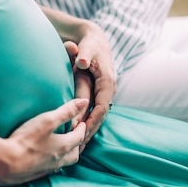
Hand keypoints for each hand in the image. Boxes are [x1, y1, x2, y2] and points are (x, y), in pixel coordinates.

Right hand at [0, 98, 88, 184]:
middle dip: (77, 144)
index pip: (79, 137)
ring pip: (63, 163)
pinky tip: (45, 158)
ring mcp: (47, 169)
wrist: (5, 164)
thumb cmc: (27, 140)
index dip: (82, 129)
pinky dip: (53, 162)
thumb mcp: (48, 120)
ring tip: (62, 147)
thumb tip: (84, 102)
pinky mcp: (35, 174)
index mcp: (63, 146)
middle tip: (75, 136)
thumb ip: (66, 111)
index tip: (81, 123)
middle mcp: (58, 160)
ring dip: (66, 155)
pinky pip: (50, 169)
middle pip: (74, 154)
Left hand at [63, 22, 115, 149]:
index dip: (92, 121)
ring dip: (90, 130)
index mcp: (107, 81)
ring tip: (78, 146)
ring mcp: (106, 92)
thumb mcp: (87, 47)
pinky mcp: (101, 93)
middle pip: (101, 115)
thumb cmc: (90, 43)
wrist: (96, 39)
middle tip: (78, 147)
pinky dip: (89, 123)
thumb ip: (84, 54)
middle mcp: (109, 89)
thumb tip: (82, 61)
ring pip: (99, 115)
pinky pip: (96, 111)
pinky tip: (79, 134)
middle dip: (91, 131)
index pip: (101, 106)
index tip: (81, 133)